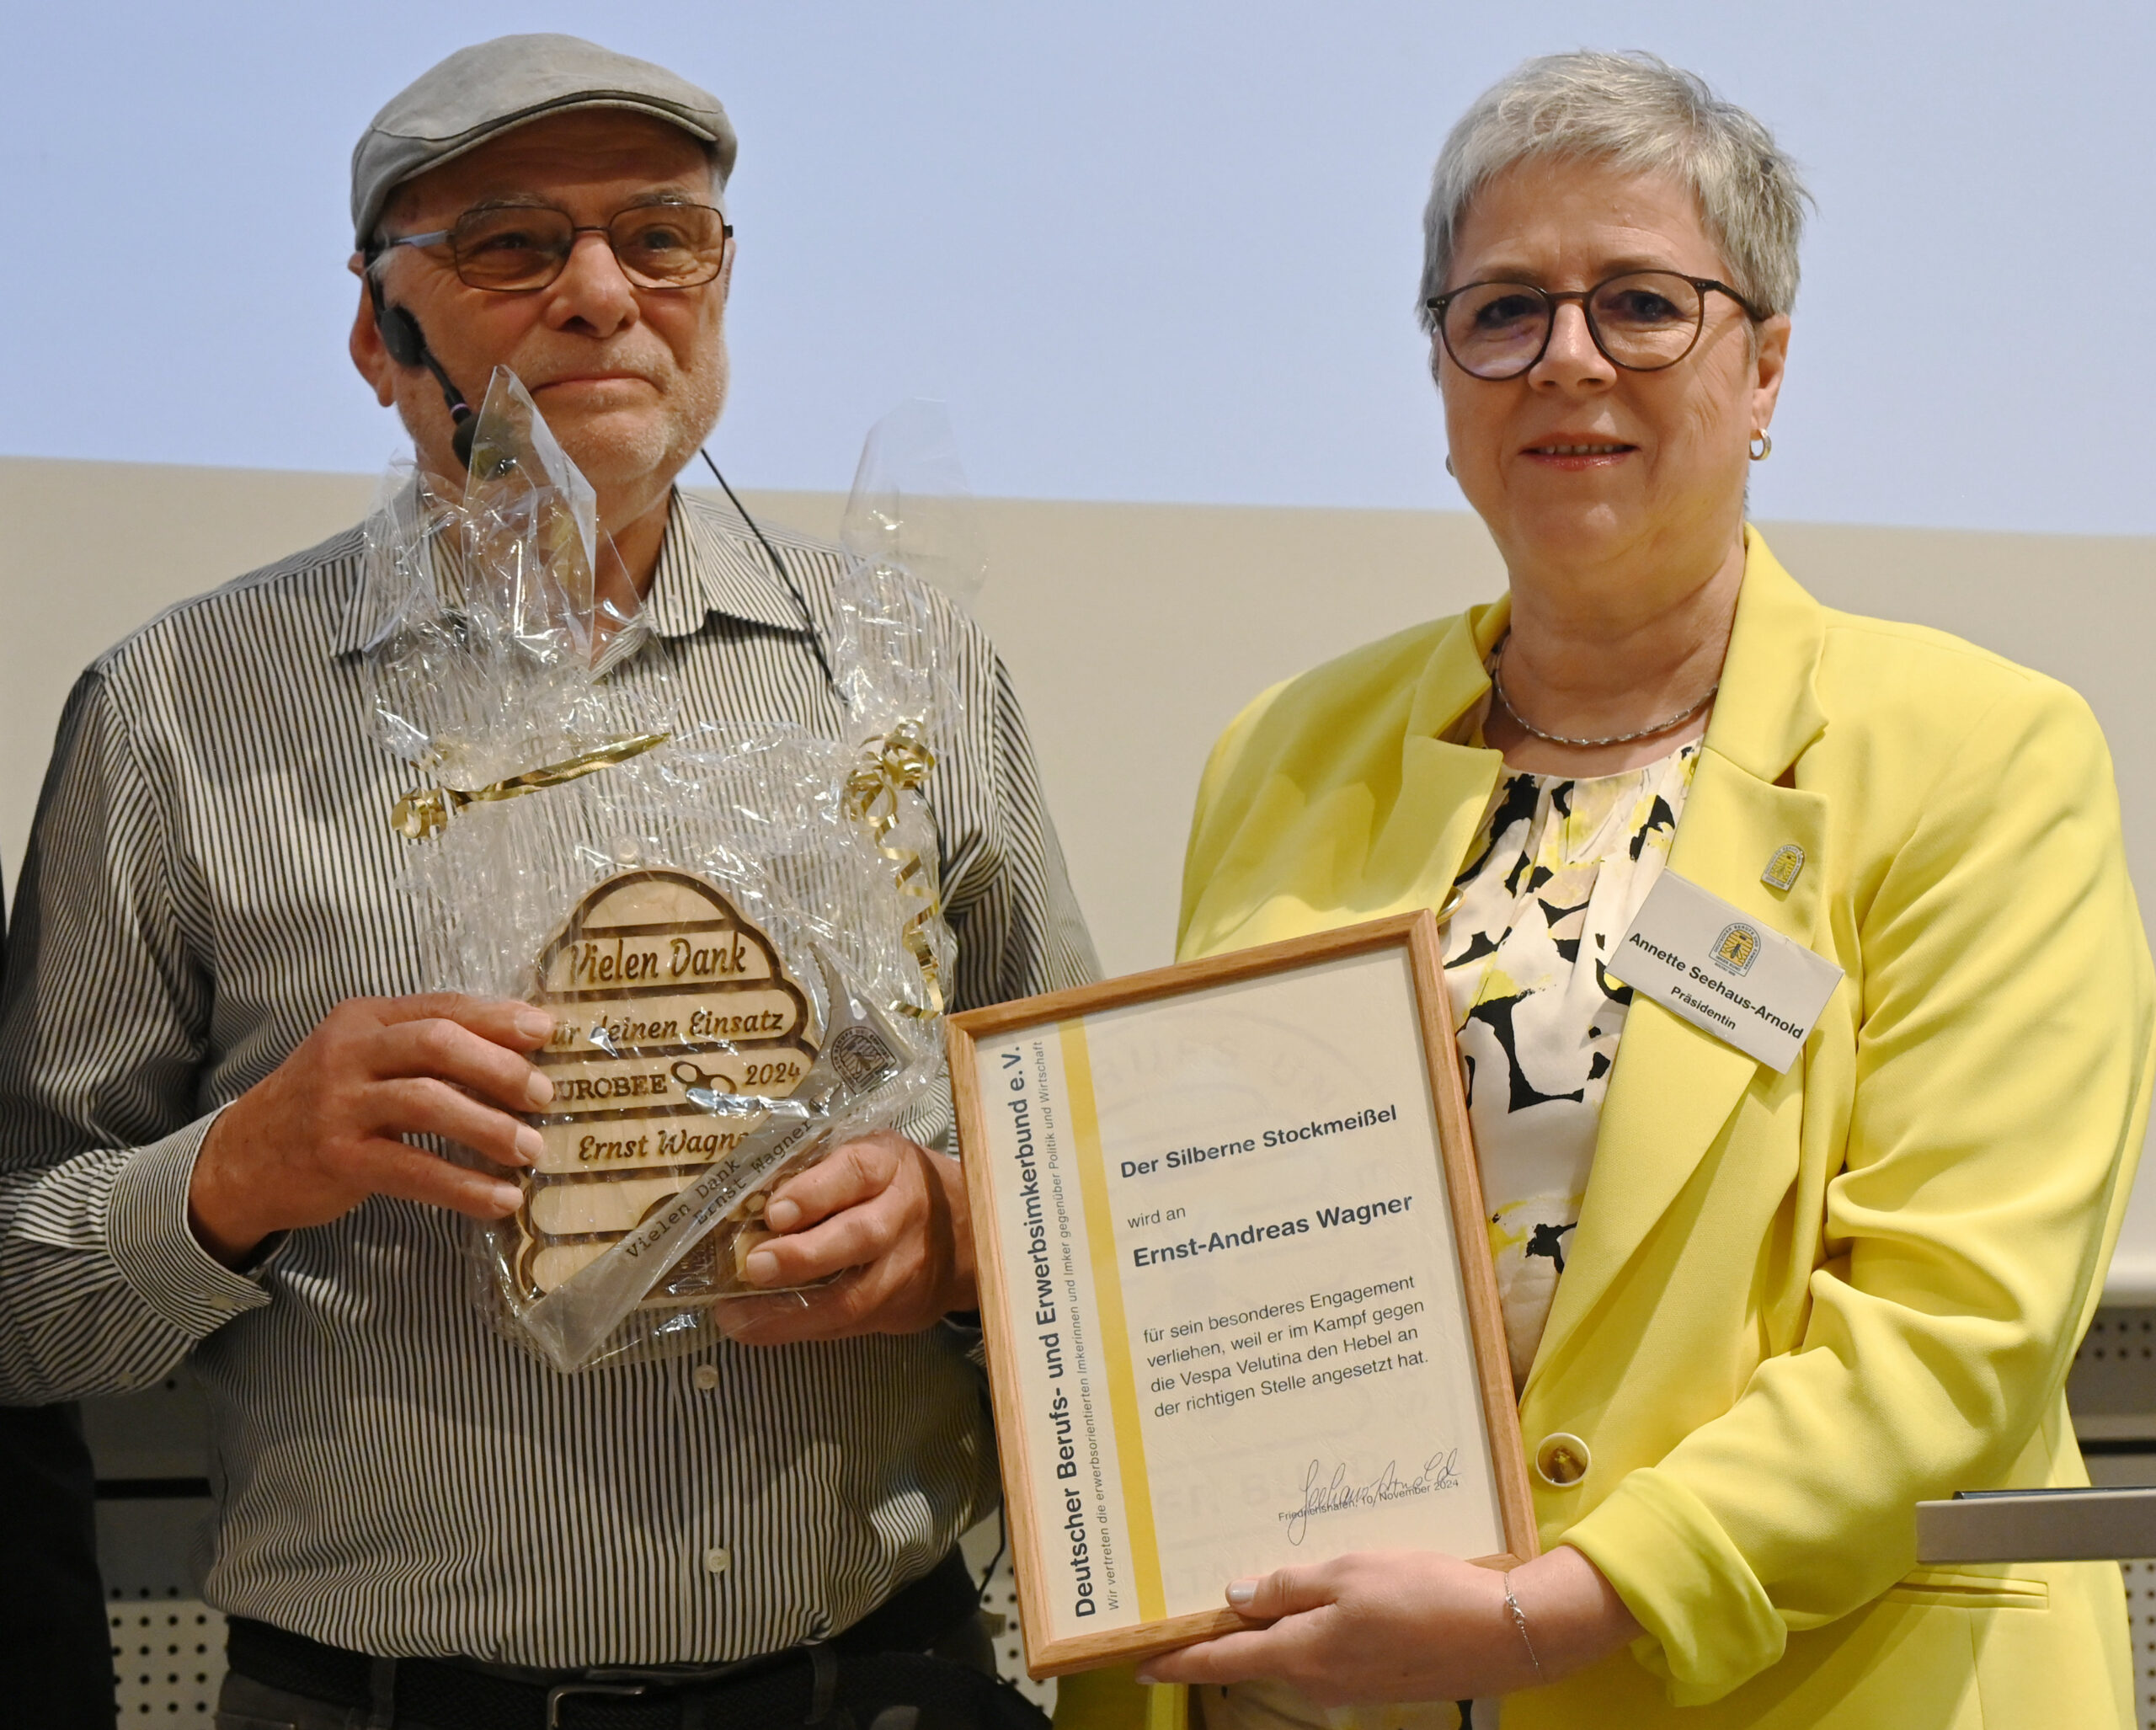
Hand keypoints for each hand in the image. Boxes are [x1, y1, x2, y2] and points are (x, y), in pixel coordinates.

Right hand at [189, 994, 553, 1265]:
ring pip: (428, 1104)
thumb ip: (425, 1047)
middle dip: (500, 1068)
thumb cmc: (326, 1104)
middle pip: (438, 1044)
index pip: (443, 1006)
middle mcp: (349, 1052)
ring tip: (531, 1150)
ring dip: (490, 1128)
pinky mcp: (338, 1159)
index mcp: (365, 1018)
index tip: (546, 1032)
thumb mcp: (366, 1059)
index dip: (499, 1018)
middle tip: (543, 1096)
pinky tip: (501, 1199)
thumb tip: (519, 1050)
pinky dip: (464, 1186)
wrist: (242, 1159)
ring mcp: (339, 1105)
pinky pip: (414, 1170)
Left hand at [717, 1130, 974, 1343]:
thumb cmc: (893, 1184)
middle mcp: (901, 1217)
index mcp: (889, 1166)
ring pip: (852, 1297)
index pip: (856, 1173)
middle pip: (860, 1238)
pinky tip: (757, 1327)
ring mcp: (902, 1269)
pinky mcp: (896, 1311)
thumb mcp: (871, 1155)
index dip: (815, 1192)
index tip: (775, 1211)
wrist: (967, 1235)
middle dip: (804, 1255)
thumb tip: (746, 1189)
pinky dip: (798, 1329)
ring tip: (738, 1313)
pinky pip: (845, 1327)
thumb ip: (822, 1167)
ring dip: (791, 1309)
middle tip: (755, 1265)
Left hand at [1134, 1546, 1637, 1704]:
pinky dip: (1320, 1624)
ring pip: (1297, 1648)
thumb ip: (1287, 1586)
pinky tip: (1334, 1596)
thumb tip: (1237, 1596)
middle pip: (1257, 1651)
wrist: (1504, 1632)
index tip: (1141, 1660)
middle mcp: (1318, 1678)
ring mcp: (1351, 1683)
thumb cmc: (1425, 1594)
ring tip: (1273, 1581)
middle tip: (1203, 1597)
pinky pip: (1332, 1649)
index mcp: (1301, 1652)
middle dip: (1231, 1626)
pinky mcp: (1381, 1677)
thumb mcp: (1347, 1573)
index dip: (1178, 1659)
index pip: (1221, 1659)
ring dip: (1281, 1620)